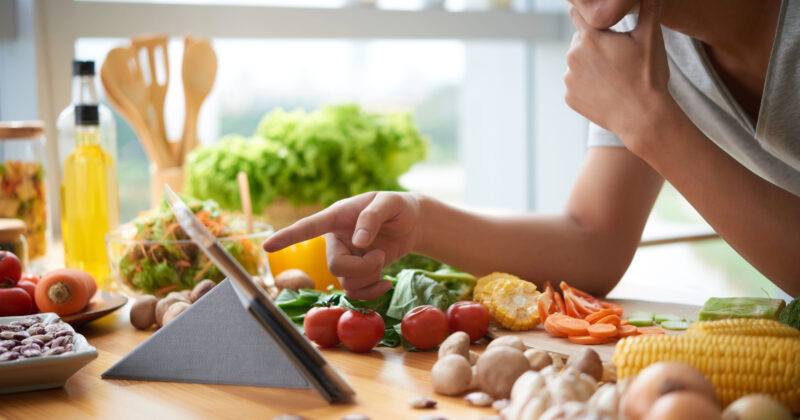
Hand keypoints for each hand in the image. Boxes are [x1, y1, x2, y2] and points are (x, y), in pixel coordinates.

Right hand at [262, 191, 421, 299]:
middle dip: (362, 268)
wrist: (411, 224)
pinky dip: (373, 293)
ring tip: (383, 258)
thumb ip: (372, 216)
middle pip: (335, 267)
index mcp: (337, 217)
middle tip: (380, 256)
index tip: (267, 246)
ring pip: (346, 283)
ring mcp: (345, 258)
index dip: (287, 236)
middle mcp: (336, 240)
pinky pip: (355, 293)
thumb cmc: (397, 207)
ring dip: (371, 276)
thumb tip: (358, 242)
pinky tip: (386, 283)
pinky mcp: (356, 273)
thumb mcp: (390, 203)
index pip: (308, 227)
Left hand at [564, 0, 672, 150]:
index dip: (588, 10)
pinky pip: (577, 84)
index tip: (594, 13)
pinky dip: (588, 85)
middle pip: (581, 39)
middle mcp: (572, 56)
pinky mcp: (569, 97)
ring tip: (615, 75)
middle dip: (595, 42)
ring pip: (578, 62)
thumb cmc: (648, 76)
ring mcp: (569, 78)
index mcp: (590, 37)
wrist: (643, 118)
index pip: (577, 11)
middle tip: (618, 54)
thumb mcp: (651, 37)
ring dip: (591, 64)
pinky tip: (607, 89)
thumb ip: (647, 8)